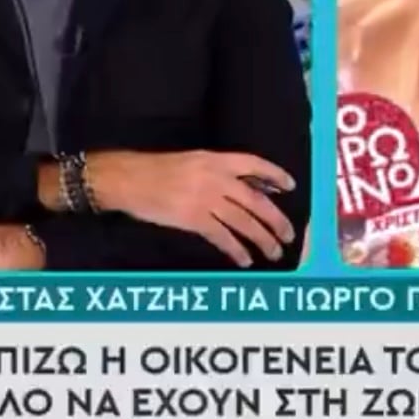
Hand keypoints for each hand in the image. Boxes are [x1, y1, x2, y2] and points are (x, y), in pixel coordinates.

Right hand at [87, 150, 296, 265]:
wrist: (128, 179)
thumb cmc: (156, 170)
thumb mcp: (193, 161)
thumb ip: (218, 171)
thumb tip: (244, 187)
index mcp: (216, 159)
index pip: (254, 164)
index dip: (275, 174)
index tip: (290, 186)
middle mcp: (216, 178)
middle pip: (256, 200)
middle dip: (276, 219)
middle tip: (289, 234)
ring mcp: (206, 199)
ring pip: (244, 221)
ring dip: (262, 239)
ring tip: (274, 252)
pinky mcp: (193, 218)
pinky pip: (222, 237)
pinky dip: (236, 250)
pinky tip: (244, 259)